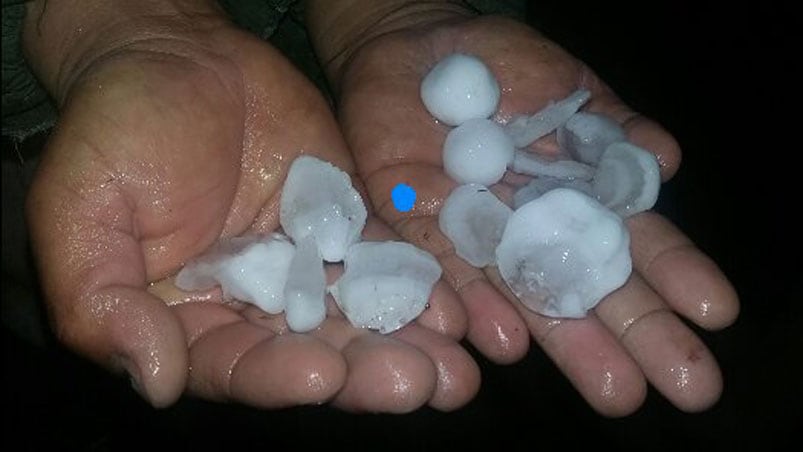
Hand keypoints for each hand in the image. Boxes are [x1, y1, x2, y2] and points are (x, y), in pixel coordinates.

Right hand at [23, 0, 477, 410]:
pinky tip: (453, 310)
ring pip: (357, 314)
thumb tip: (153, 382)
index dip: (278, 375)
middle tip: (420, 384)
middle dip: (366, 372)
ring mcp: (304, 263)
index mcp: (187, 318)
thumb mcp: (81, 215)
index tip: (323, 375)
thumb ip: (100, 304)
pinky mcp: (344, 222)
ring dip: (406, 343)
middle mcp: (252, 303)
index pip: (235, 364)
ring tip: (455, 371)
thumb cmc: (114, 131)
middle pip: (313, 351)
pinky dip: (417, 284)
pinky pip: (383, 257)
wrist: (176, 57)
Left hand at [308, 3, 738, 415]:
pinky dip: (475, 307)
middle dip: (637, 334)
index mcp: (576, 197)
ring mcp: (478, 234)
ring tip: (618, 392)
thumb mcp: (567, 85)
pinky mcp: (418, 231)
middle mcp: (533, 228)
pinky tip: (510, 343)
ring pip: (526, 296)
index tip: (714, 312)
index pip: (630, 240)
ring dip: (570, 343)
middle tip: (691, 388)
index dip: (671, 274)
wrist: (413, 46)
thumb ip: (610, 127)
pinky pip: (446, 274)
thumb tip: (668, 162)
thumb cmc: (501, 63)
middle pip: (589, 286)